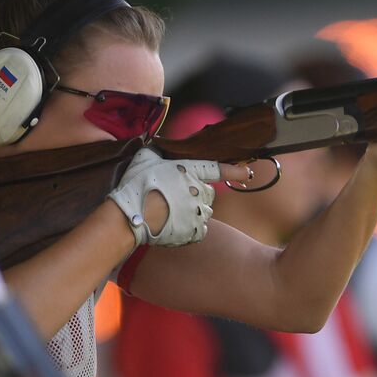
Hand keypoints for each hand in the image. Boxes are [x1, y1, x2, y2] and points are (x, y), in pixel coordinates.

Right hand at [107, 148, 245, 246]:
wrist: (130, 216)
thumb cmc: (135, 186)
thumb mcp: (144, 158)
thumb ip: (156, 151)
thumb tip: (157, 145)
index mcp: (189, 171)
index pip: (218, 169)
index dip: (235, 170)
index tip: (247, 173)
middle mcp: (198, 190)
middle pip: (207, 193)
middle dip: (195, 195)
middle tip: (174, 199)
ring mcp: (198, 211)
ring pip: (204, 211)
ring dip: (193, 212)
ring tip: (171, 213)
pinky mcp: (195, 230)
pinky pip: (200, 230)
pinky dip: (190, 229)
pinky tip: (174, 226)